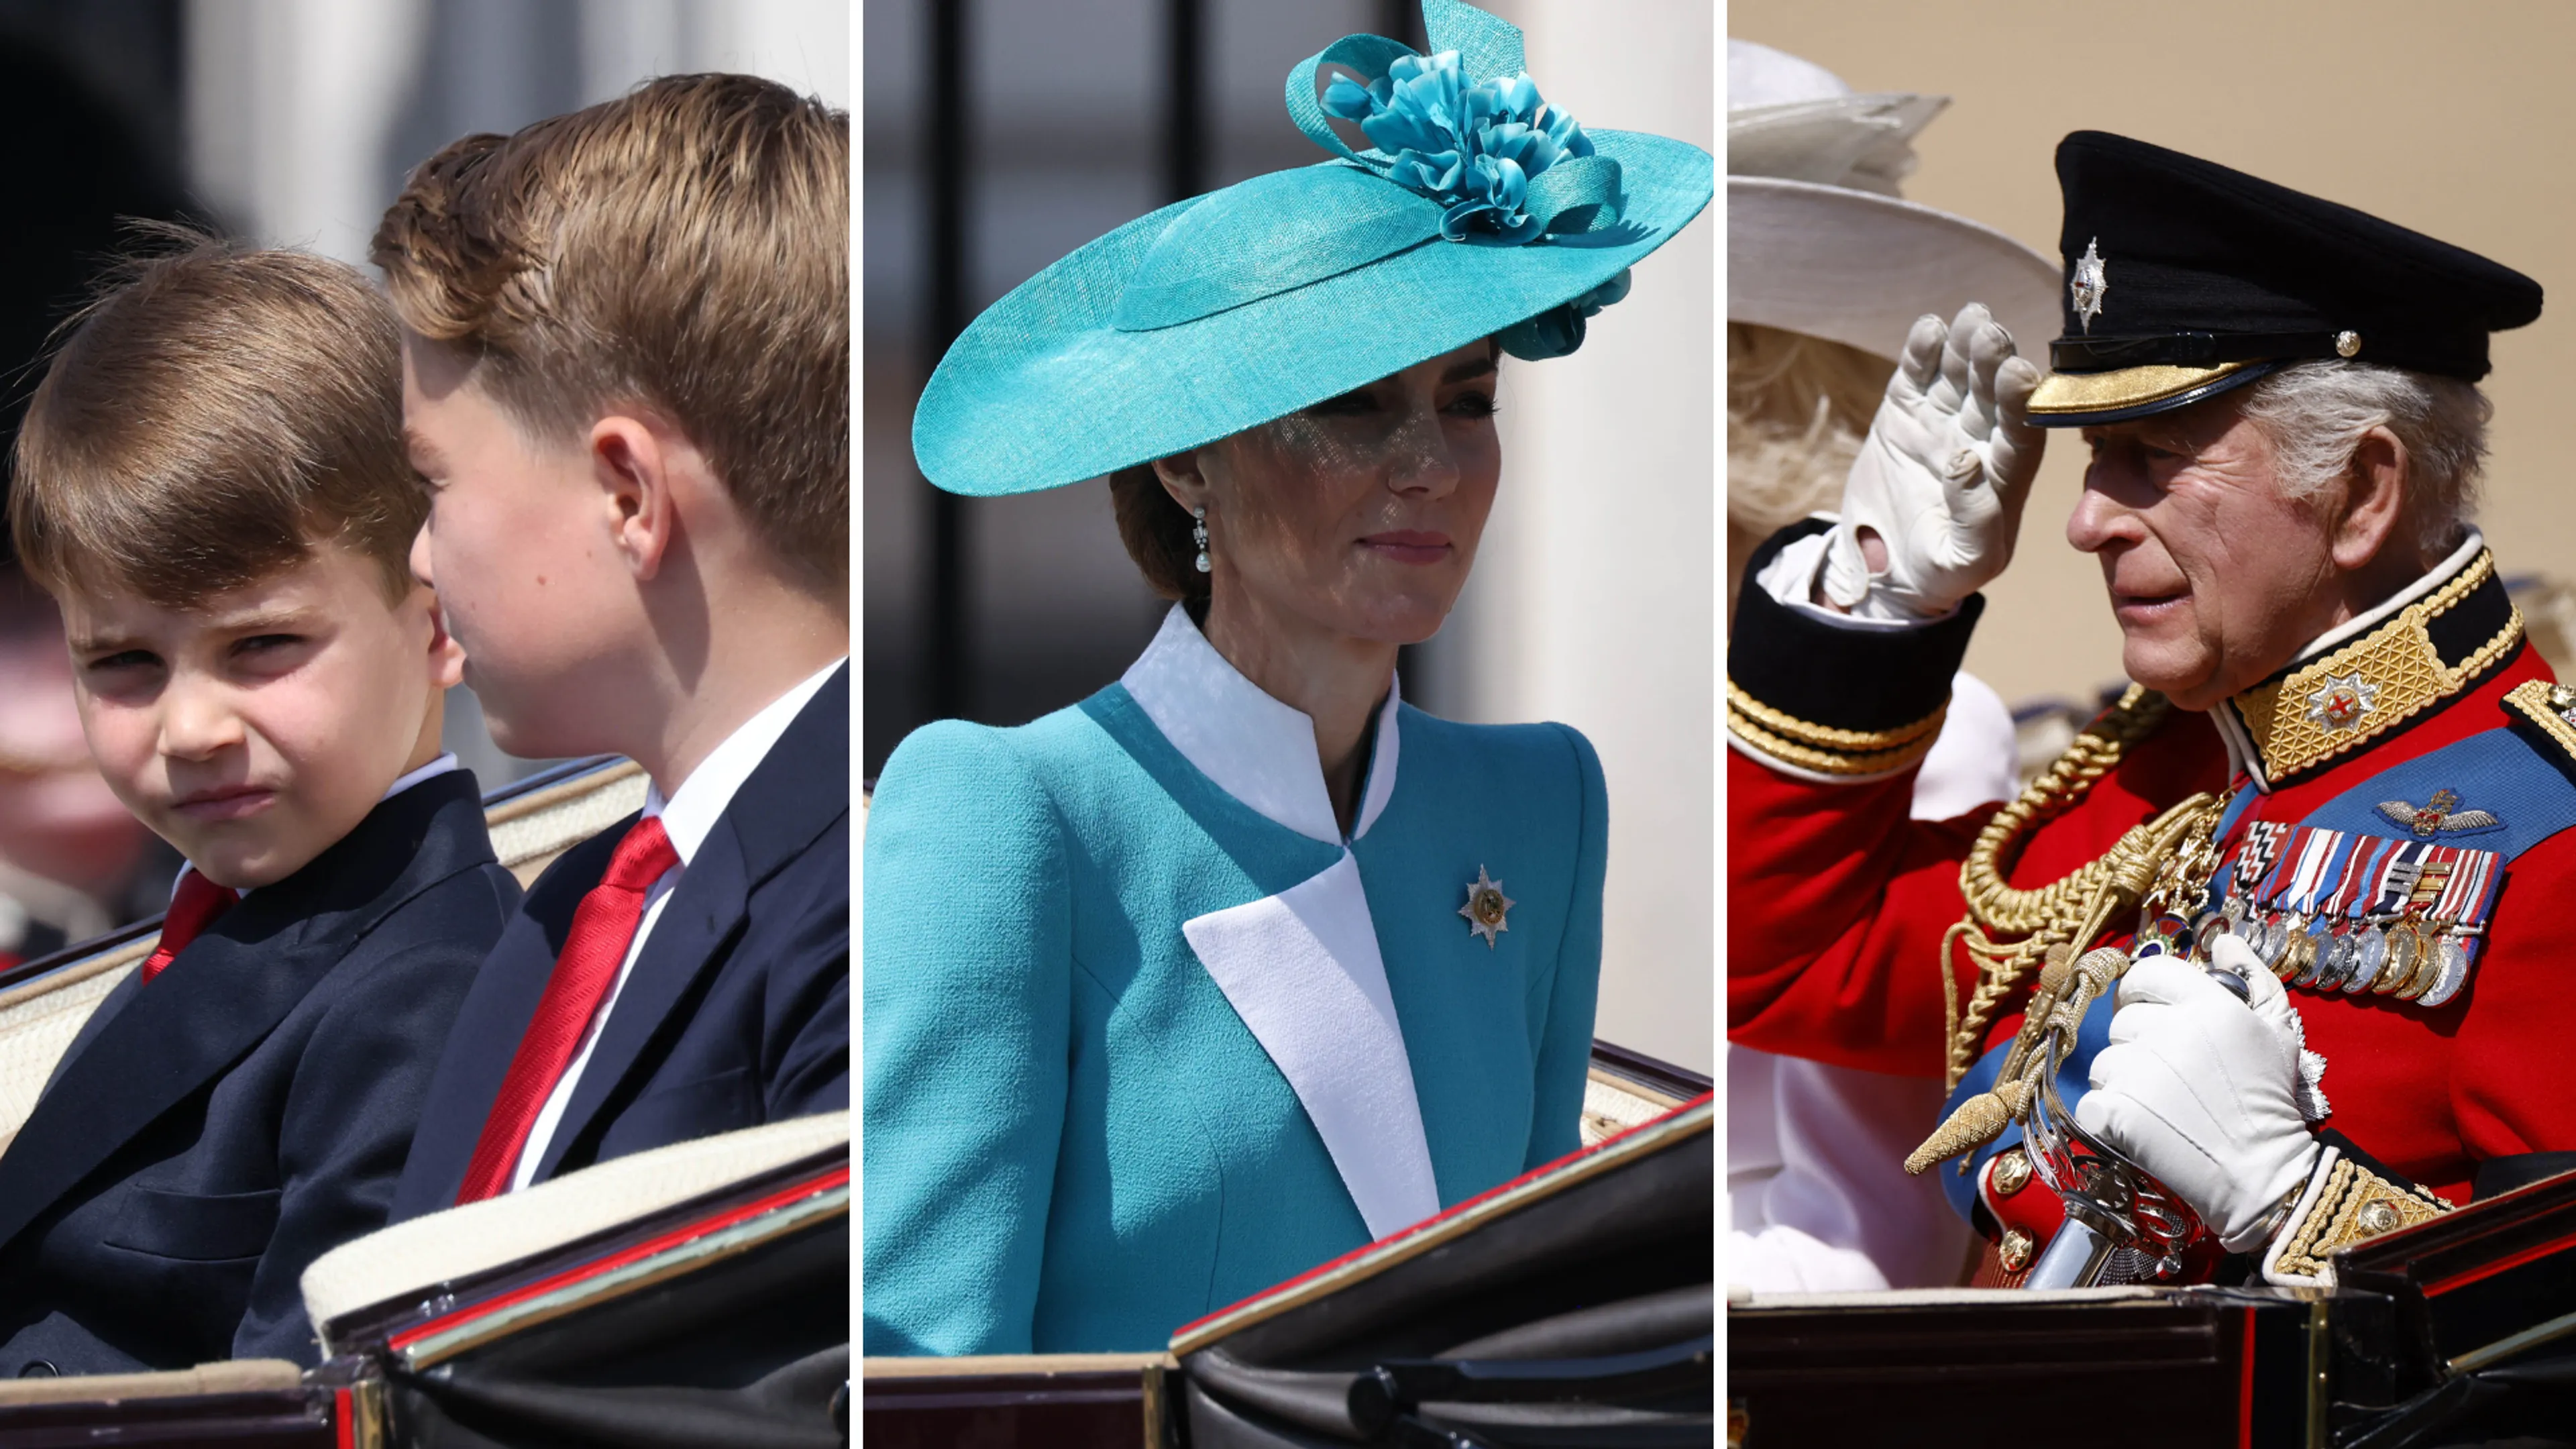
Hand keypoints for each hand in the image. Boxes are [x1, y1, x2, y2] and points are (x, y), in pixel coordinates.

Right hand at [1819, 304, 2044, 617]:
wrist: (1887, 568)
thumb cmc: (1938, 572)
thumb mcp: (1962, 562)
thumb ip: (1975, 520)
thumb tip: (1966, 460)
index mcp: (2004, 476)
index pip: (2021, 431)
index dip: (2020, 402)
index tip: (2019, 374)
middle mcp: (1980, 440)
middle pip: (1992, 394)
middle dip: (1994, 362)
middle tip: (1991, 334)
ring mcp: (1943, 422)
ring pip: (1959, 376)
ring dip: (1965, 346)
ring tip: (1969, 318)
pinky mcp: (1905, 413)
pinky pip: (1916, 376)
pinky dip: (1922, 351)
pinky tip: (1930, 328)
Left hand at [2074, 955, 2320, 1252]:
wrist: (2262, 1175)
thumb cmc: (2270, 1103)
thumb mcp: (2278, 1033)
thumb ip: (2252, 978)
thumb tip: (2224, 941)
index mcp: (2210, 1005)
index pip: (2147, 973)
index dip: (2143, 994)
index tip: (2151, 1015)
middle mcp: (2172, 1031)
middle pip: (2122, 1023)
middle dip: (2138, 1047)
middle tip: (2172, 1079)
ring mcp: (2140, 1071)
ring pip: (2103, 1063)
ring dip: (2122, 1084)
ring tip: (2163, 1108)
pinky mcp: (2117, 1111)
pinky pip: (2092, 1102)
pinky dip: (2109, 1119)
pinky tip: (2144, 1130)